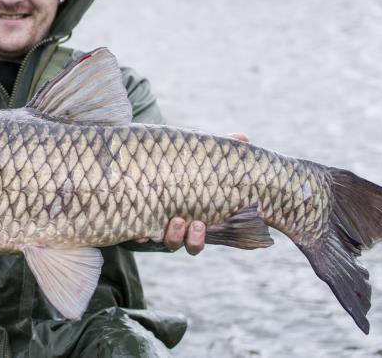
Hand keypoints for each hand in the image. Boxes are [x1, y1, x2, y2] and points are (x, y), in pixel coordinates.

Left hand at [133, 132, 250, 253]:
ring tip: (175, 219)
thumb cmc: (179, 164)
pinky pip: (139, 233)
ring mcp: (157, 224)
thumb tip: (244, 138)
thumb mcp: (199, 158)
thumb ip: (220, 149)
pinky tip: (141, 230)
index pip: (198, 238)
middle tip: (195, 222)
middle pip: (185, 244)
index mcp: (192, 217)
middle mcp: (175, 226)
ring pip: (166, 241)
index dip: (198, 238)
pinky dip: (141, 233)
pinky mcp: (137, 220)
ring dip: (172, 235)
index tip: (200, 224)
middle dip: (192, 239)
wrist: (144, 163)